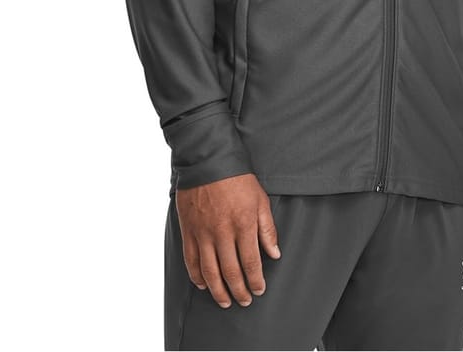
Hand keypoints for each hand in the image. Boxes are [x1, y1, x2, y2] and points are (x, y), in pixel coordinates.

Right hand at [175, 172, 281, 308]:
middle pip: (231, 272)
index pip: (251, 262)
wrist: (208, 161)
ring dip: (218, 291)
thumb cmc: (237, 179)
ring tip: (225, 301)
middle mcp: (222, 233)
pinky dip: (196, 276)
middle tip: (244, 301)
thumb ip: (267, 229)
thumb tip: (274, 253)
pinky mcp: (188, 230)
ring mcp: (203, 233)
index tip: (259, 290)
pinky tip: (203, 285)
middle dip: (239, 291)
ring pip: (210, 272)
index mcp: (243, 224)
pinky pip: (191, 260)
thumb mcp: (260, 199)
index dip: (256, 280)